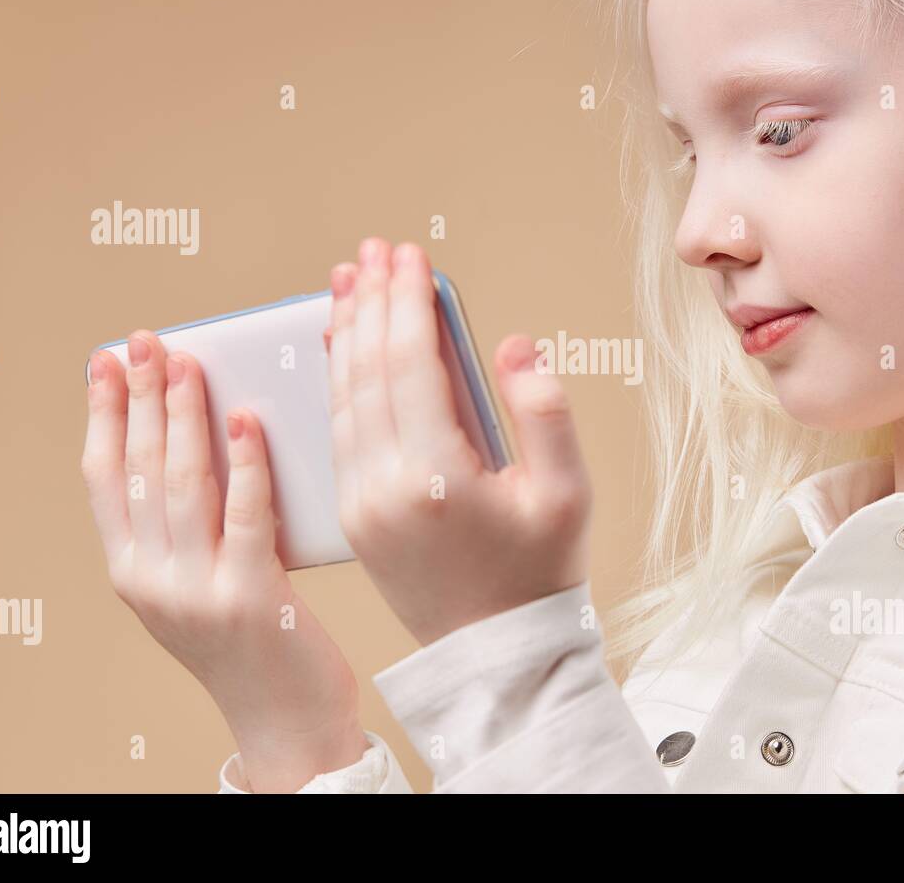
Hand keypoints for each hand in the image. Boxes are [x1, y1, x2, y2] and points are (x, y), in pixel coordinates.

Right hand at [81, 330, 369, 791]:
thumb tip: (205, 432)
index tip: (105, 359)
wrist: (286, 722)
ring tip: (190, 362)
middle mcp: (150, 582)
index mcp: (132, 574)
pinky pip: (245, 516)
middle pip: (138, 469)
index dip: (102, 415)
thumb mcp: (198, 583)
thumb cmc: (255, 643)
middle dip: (140, 397)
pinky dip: (246, 462)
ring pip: (182, 484)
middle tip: (147, 339)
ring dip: (184, 416)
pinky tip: (248, 418)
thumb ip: (191, 526)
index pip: (103, 479)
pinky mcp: (250, 599)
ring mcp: (195, 592)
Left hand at [324, 238, 592, 645]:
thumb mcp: (567, 492)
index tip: (408, 254)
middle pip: (367, 373)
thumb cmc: (539, 571)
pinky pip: (337, 432)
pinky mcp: (351, 517)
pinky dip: (337, 380)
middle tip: (374, 251)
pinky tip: (340, 346)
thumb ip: (545, 412)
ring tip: (349, 282)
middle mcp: (384, 488)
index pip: (409, 365)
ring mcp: (360, 505)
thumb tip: (513, 345)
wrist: (495, 653)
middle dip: (371, 303)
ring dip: (344, 334)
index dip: (407, 303)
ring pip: (342, 399)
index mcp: (437, 478)